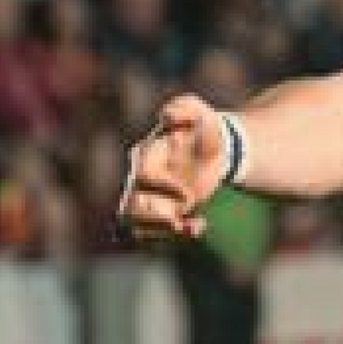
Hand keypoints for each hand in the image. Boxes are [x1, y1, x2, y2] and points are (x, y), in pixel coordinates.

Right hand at [117, 93, 228, 243]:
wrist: (213, 147)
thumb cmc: (203, 127)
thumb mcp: (198, 112)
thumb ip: (184, 108)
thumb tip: (167, 116)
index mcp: (145, 155)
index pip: (143, 176)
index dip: (163, 187)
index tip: (189, 195)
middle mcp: (140, 178)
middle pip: (129, 208)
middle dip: (155, 219)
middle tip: (179, 222)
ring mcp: (148, 196)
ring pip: (135, 224)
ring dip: (162, 233)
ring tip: (192, 227)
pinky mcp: (160, 210)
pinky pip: (152, 233)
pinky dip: (173, 235)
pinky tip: (200, 225)